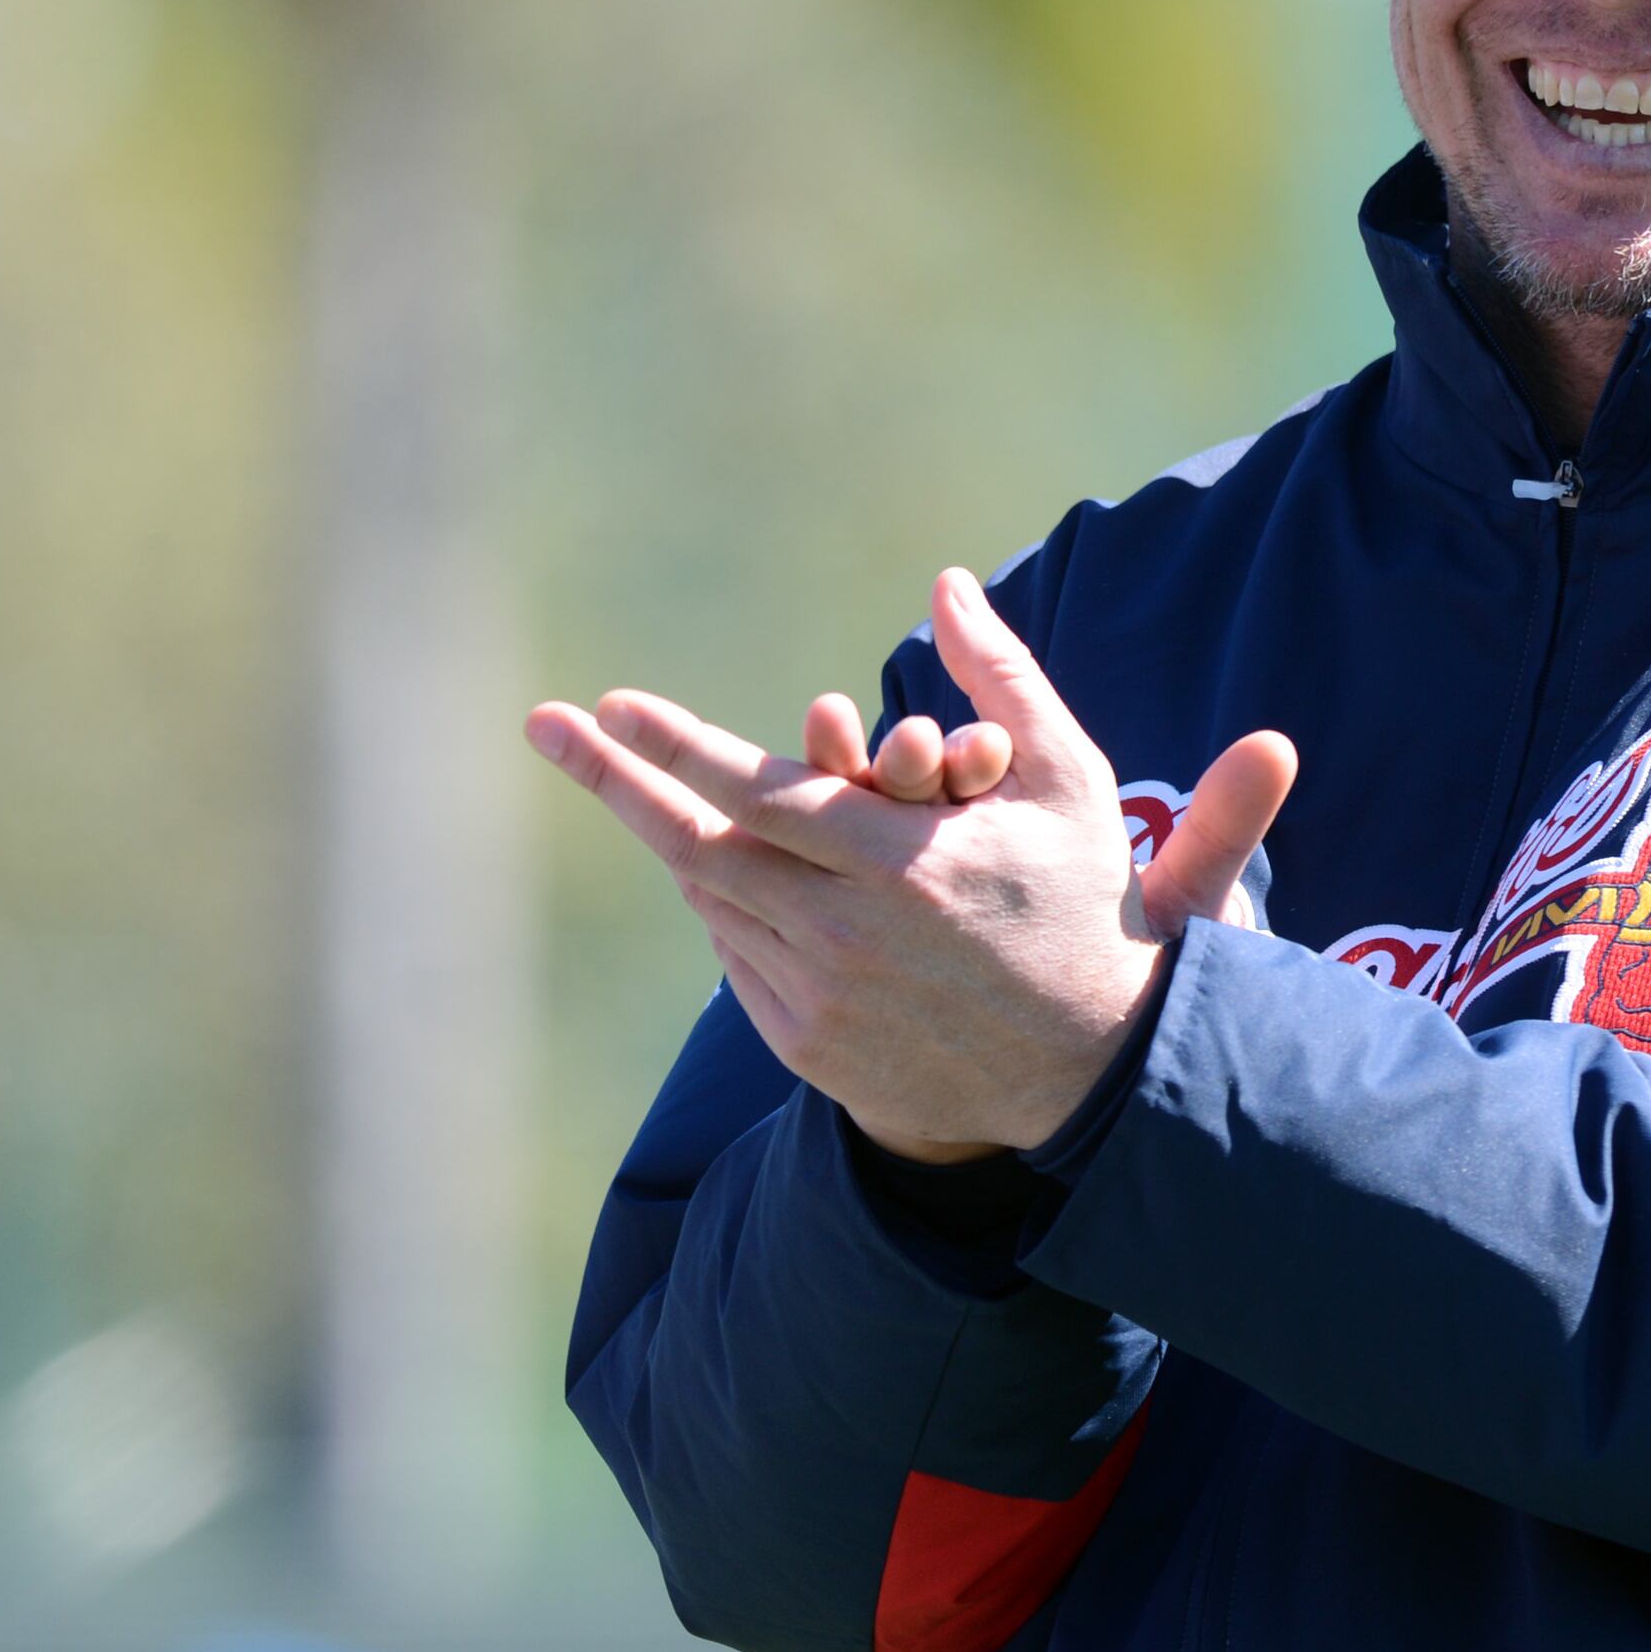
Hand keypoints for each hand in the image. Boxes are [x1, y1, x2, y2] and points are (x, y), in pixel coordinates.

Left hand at [526, 567, 1297, 1159]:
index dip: (675, 748)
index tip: (610, 706)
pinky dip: (727, 907)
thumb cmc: (1085, 901)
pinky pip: (739, 960)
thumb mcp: (1067, 778)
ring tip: (644, 789)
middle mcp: (850, 938)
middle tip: (552, 731)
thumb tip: (946, 586)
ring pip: (717, 905)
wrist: (1097, 1066)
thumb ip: (1002, 677)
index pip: (758, 796)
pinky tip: (731, 871)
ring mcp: (824, 1001)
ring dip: (683, 842)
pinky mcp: (812, 1047)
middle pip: (700, 852)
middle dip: (618, 785)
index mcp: (904, 866)